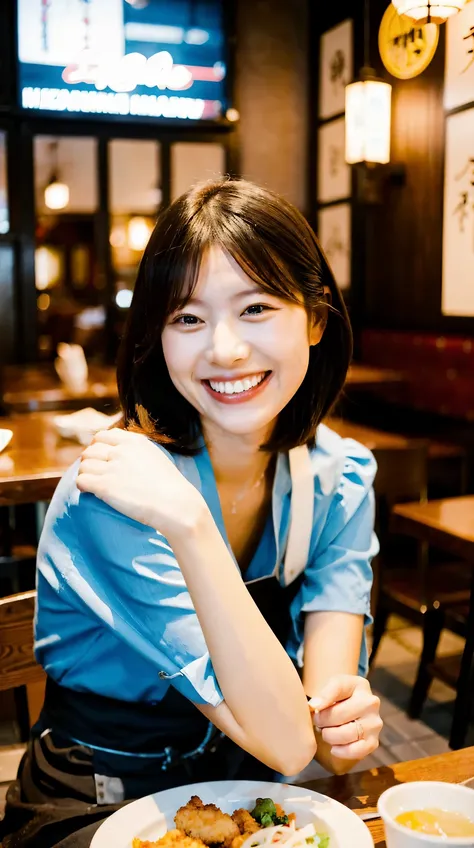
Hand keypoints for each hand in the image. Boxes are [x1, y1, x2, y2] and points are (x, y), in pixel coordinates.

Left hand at [76, 428, 205, 536]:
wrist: (175, 505)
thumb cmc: (170, 487)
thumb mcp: (154, 457)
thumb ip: (135, 452)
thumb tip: (119, 455)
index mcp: (133, 442)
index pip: (102, 436)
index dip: (96, 448)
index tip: (99, 459)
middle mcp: (121, 451)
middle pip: (90, 451)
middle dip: (90, 462)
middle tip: (95, 475)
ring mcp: (112, 468)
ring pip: (83, 466)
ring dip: (85, 474)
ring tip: (93, 485)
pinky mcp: (105, 486)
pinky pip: (82, 481)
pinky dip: (83, 487)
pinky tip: (91, 492)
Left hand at [309, 675, 381, 760]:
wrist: (353, 708)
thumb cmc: (340, 696)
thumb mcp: (333, 686)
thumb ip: (324, 693)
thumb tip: (314, 706)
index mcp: (359, 685)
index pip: (337, 689)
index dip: (323, 699)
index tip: (312, 706)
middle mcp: (371, 703)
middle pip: (338, 715)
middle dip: (322, 721)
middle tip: (318, 721)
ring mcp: (374, 723)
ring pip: (345, 734)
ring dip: (330, 736)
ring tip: (326, 732)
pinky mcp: (374, 742)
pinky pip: (355, 751)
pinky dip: (341, 751)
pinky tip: (334, 747)